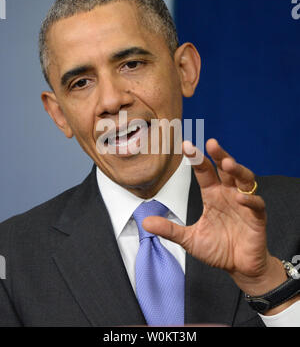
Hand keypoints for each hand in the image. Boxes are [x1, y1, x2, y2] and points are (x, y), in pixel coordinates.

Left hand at [143, 139, 286, 298]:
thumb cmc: (217, 249)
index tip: (186, 145)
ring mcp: (244, 205)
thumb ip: (170, 229)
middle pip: (226, 170)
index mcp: (212, 195)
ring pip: (244, 180)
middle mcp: (228, 195)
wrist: (239, 268)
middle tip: (211, 143)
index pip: (204, 172)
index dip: (197, 159)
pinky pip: (256, 205)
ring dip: (238, 171)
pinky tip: (241, 198)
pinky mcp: (257, 219)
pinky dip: (250, 200)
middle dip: (220, 155)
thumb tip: (145, 222)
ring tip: (227, 164)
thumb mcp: (189, 239)